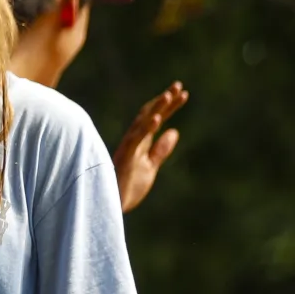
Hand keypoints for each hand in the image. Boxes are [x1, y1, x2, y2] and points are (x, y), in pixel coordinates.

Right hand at [114, 82, 188, 212]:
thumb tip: (174, 130)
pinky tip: (157, 118)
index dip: (169, 106)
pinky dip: (147, 128)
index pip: (156, 119)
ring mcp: (129, 148)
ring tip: (170, 95)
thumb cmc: (126, 189)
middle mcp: (134, 141)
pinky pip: (136, 140)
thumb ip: (160, 150)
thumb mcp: (150, 167)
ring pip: (143, 123)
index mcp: (140, 143)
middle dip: (164, 100)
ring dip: (157, 108)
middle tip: (178, 85)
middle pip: (150, 115)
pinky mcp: (125, 157)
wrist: (111, 208)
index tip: (183, 93)